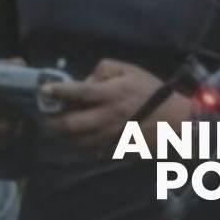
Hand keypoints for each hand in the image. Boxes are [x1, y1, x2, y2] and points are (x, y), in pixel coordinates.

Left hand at [41, 59, 190, 153]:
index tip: (45, 89)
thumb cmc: (153, 92)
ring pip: (76, 141)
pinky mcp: (114, 150)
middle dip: (53, 120)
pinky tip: (77, 137)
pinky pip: (89, 150)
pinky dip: (79, 144)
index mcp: (113, 94)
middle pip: (70, 124)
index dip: (59, 90)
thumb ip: (105, 70)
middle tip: (48, 115)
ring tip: (58, 127)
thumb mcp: (131, 71)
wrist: (175, 122)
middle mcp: (108, 117)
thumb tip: (86, 80)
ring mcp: (110, 136)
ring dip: (62, 135)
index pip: (80, 92)